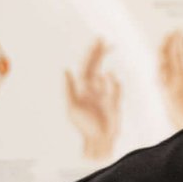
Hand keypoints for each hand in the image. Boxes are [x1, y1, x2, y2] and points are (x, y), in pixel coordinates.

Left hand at [63, 37, 120, 159]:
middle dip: (100, 53)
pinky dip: (114, 84)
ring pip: (106, 77)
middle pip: (96, 66)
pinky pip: (116, 88)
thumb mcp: (72, 107)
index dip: (92, 53)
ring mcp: (104, 93)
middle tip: (105, 40)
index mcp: (81, 87)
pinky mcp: (115, 101)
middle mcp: (92, 87)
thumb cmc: (84, 126)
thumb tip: (66, 70)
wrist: (99, 140)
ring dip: (106, 76)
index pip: (86, 66)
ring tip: (105, 83)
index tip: (98, 41)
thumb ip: (69, 88)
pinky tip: (111, 81)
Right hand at [159, 28, 182, 127]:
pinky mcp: (168, 96)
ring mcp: (173, 87)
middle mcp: (180, 81)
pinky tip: (162, 58)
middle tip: (174, 29)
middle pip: (173, 57)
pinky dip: (160, 69)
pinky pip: (161, 80)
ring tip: (167, 38)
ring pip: (166, 65)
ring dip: (165, 52)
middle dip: (172, 43)